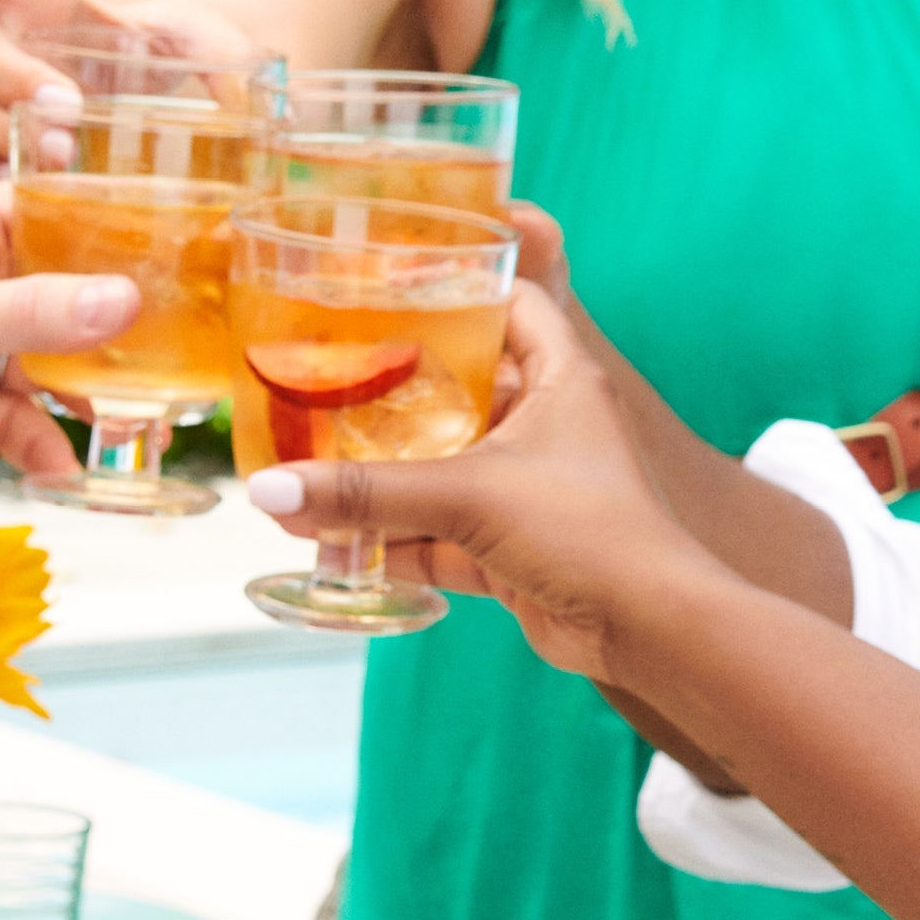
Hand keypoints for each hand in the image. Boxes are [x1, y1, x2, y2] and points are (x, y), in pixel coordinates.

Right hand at [0, 0, 269, 182]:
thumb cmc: (195, 64)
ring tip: (60, 157)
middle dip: (12, 75)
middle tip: (67, 104)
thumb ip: (235, 61)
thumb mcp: (218, 47)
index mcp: (44, 6)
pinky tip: (14, 188)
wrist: (188, 110)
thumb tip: (271, 112)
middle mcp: (8, 50)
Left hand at [0, 187, 137, 549]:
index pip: (33, 206)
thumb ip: (36, 310)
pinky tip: (56, 467)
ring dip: (76, 389)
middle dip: (98, 317)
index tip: (163, 240)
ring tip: (120, 416)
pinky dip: (40, 439)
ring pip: (42, 355)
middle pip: (50, 284)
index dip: (94, 222)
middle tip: (161, 335)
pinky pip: (19, 415)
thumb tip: (124, 298)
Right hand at [239, 284, 735, 684]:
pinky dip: (398, 541)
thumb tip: (269, 492)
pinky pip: (444, 535)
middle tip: (322, 383)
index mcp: (561, 377)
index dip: (455, 289)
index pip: (509, 303)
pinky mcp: (518, 548)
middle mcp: (550, 425)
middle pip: (460, 391)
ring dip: (385, 481)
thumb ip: (367, 493)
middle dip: (393, 397)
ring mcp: (533, 489)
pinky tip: (335, 545)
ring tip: (307, 473)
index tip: (386, 289)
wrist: (650, 630)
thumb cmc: (588, 533)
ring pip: (445, 471)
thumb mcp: (469, 497)